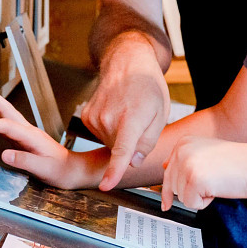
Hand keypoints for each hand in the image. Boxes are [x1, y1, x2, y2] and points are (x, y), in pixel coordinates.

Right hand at [0, 79, 100, 189]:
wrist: (72, 170)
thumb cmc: (61, 170)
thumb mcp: (43, 168)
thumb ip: (24, 161)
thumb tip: (4, 154)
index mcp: (32, 136)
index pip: (8, 126)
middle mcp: (28, 131)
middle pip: (7, 110)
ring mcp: (25, 134)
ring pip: (6, 115)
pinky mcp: (22, 140)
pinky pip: (5, 127)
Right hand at [85, 49, 169, 189]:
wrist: (126, 63)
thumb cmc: (147, 86)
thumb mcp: (160, 113)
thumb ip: (149, 141)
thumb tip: (133, 161)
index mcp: (132, 118)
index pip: (122, 150)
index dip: (114, 170)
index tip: (106, 185)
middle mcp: (109, 118)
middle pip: (120, 150)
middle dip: (131, 144)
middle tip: (138, 120)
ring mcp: (94, 117)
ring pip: (109, 143)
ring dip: (119, 136)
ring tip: (126, 112)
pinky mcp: (86, 117)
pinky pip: (100, 134)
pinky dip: (109, 129)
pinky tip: (115, 111)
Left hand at [160, 136, 246, 210]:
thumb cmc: (239, 162)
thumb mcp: (206, 154)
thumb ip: (185, 159)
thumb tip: (164, 167)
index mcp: (183, 142)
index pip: (168, 173)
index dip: (169, 191)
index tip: (166, 204)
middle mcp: (182, 150)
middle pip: (172, 187)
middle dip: (191, 192)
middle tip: (213, 182)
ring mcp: (187, 164)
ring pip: (181, 197)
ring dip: (200, 196)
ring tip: (217, 182)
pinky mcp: (195, 179)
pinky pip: (191, 204)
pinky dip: (205, 203)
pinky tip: (218, 189)